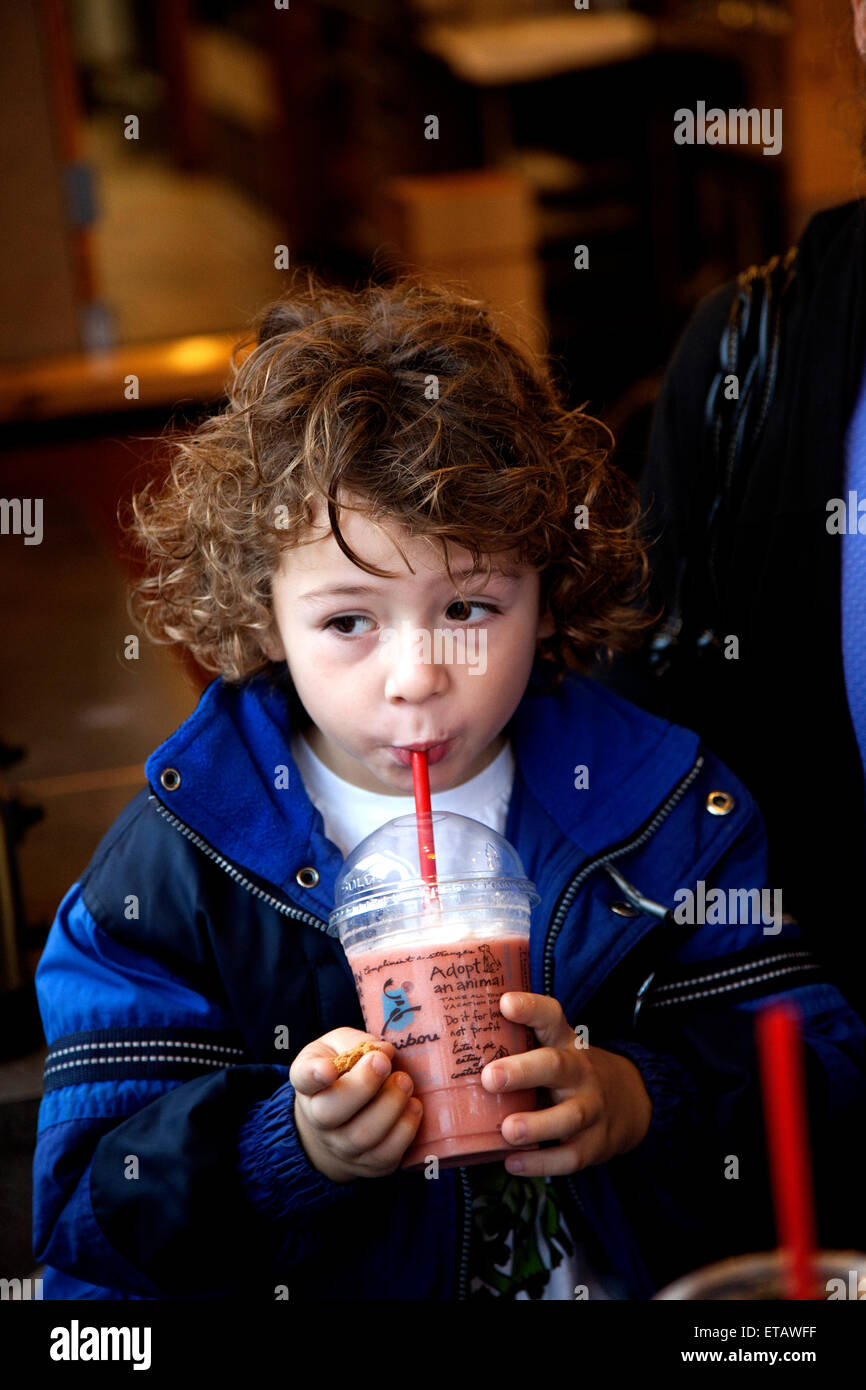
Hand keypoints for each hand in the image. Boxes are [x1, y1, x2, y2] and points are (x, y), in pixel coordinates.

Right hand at [290, 1028, 421, 1182]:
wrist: (339, 1123)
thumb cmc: (342, 1074)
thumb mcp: (339, 1047)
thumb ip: (355, 1043)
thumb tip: (384, 1051)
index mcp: (309, 1083)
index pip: (303, 1078)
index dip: (314, 1075)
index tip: (328, 1069)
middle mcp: (318, 1120)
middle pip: (331, 1113)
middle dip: (363, 1086)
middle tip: (384, 1063)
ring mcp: (342, 1147)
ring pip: (363, 1136)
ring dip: (390, 1105)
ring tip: (404, 1081)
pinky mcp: (369, 1164)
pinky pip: (386, 1154)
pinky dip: (405, 1128)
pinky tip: (413, 1106)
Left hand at [481, 992, 652, 1176]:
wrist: (629, 1101)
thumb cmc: (567, 1072)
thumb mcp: (552, 1048)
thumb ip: (514, 1043)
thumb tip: (444, 1042)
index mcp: (563, 1042)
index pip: (550, 1016)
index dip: (530, 1008)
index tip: (505, 1003)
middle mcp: (579, 1071)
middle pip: (556, 1066)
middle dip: (523, 1072)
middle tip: (490, 1078)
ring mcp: (591, 1108)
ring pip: (569, 1116)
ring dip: (537, 1124)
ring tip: (507, 1130)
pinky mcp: (594, 1144)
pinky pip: (570, 1156)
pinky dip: (543, 1163)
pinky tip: (513, 1162)